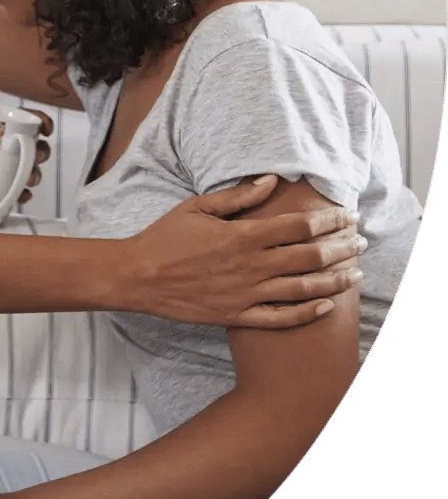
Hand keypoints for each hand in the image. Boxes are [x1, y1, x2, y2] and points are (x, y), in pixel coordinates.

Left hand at [0, 102, 52, 200]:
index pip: (19, 118)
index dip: (38, 120)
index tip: (45, 127)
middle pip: (29, 146)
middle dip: (40, 151)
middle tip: (35, 156)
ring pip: (22, 170)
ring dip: (33, 174)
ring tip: (29, 179)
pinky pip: (6, 192)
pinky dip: (17, 195)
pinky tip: (21, 197)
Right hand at [119, 174, 365, 327]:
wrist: (137, 276)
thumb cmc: (164, 237)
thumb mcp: (196, 207)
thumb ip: (237, 196)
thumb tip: (271, 180)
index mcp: (241, 236)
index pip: (298, 226)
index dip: (328, 220)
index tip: (348, 215)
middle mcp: (249, 266)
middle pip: (309, 256)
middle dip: (341, 248)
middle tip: (361, 242)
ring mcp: (245, 294)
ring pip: (302, 288)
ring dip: (334, 280)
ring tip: (356, 274)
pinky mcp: (237, 315)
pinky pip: (280, 318)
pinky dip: (306, 313)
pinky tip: (326, 306)